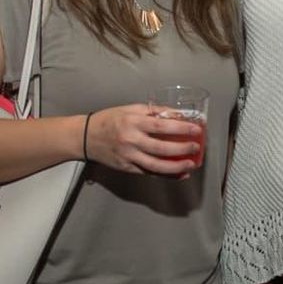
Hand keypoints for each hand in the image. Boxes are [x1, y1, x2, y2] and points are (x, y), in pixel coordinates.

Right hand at [83, 104, 201, 175]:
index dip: (181, 128)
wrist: (86, 137)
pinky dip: (165, 175)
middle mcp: (131, 141)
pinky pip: (149, 173)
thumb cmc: (110, 119)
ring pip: (156, 166)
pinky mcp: (127, 168)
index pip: (162, 126)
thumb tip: (177, 115)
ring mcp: (128, 157)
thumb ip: (153, 111)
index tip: (196, 129)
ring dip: (176, 167)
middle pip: (161, 148)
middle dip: (182, 149)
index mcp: (133, 122)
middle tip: (196, 147)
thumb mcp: (131, 109)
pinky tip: (179, 173)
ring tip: (191, 164)